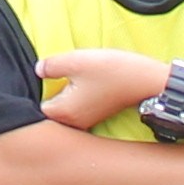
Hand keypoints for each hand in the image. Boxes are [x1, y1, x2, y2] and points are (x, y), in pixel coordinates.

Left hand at [35, 48, 172, 129]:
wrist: (146, 81)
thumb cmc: (112, 71)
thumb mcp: (76, 61)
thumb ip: (51, 65)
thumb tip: (38, 70)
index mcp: (64, 113)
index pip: (37, 106)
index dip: (40, 88)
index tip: (49, 75)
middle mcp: (74, 123)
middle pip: (51, 108)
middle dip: (52, 90)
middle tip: (61, 73)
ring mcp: (87, 121)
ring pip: (65, 106)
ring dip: (66, 91)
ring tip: (77, 76)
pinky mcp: (97, 115)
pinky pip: (77, 106)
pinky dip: (78, 94)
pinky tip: (88, 81)